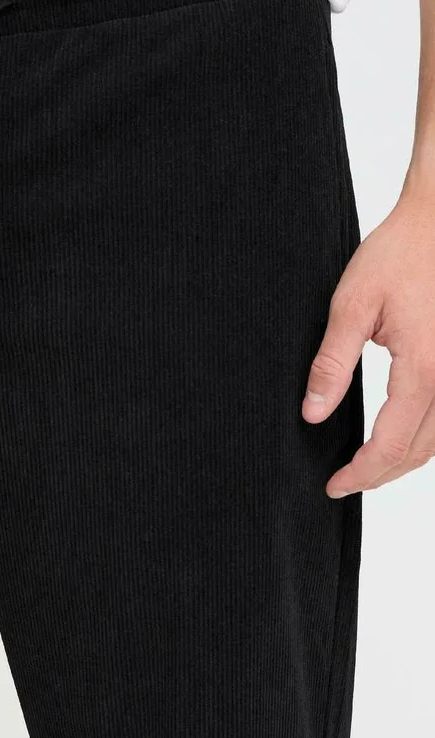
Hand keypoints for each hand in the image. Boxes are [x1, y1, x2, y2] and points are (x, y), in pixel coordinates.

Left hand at [302, 178, 434, 497]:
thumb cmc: (400, 253)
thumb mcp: (352, 305)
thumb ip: (333, 364)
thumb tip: (313, 412)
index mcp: (423, 368)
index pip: (391, 444)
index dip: (361, 473)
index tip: (334, 484)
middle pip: (419, 452)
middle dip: (380, 474)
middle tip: (343, 480)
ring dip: (404, 460)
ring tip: (367, 465)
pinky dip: (424, 437)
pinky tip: (400, 434)